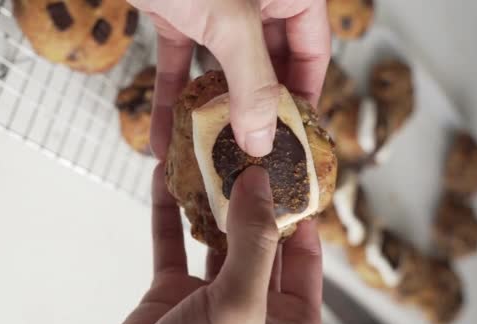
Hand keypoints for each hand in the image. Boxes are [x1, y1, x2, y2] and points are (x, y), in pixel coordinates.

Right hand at [111, 164, 322, 323]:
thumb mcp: (239, 309)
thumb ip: (254, 245)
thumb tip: (259, 184)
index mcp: (289, 322)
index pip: (305, 254)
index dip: (299, 210)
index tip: (291, 168)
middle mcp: (254, 307)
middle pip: (256, 238)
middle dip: (248, 195)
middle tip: (244, 153)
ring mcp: (210, 300)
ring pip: (213, 237)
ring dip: (206, 199)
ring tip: (205, 157)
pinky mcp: (170, 297)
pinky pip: (170, 246)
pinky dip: (167, 213)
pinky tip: (164, 179)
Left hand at [128, 0, 330, 158]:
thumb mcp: (231, 21)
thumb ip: (251, 82)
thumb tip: (262, 139)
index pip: (313, 51)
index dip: (306, 95)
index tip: (294, 137)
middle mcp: (258, 2)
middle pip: (267, 66)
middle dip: (253, 112)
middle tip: (248, 153)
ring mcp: (217, 9)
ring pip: (222, 70)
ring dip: (208, 112)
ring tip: (204, 155)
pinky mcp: (180, 14)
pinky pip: (181, 62)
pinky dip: (171, 95)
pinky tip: (163, 133)